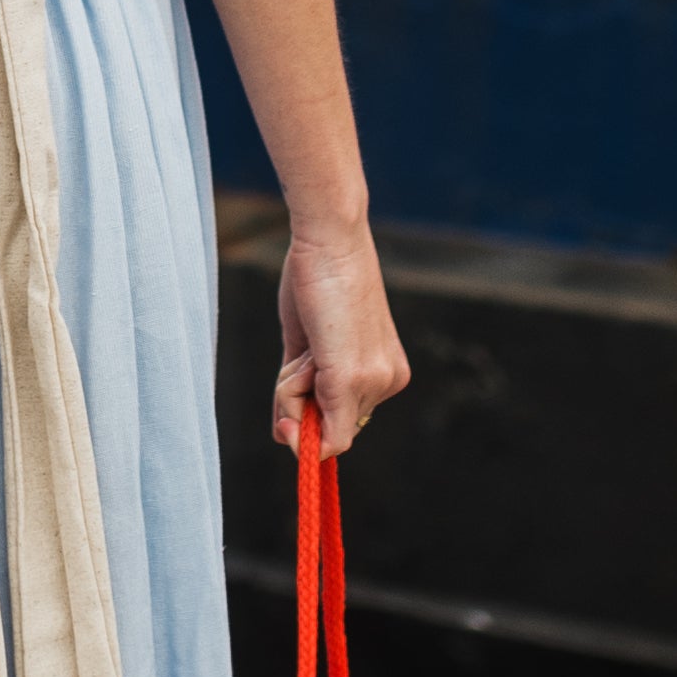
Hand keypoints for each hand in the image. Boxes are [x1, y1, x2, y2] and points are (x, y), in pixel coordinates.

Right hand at [273, 213, 406, 459]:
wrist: (330, 239)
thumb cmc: (318, 281)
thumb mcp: (309, 346)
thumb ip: (305, 391)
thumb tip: (287, 437)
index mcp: (386, 371)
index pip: (344, 420)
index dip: (312, 419)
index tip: (291, 403)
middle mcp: (389, 381)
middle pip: (331, 428)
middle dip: (299, 400)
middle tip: (300, 355)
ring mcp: (374, 382)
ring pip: (320, 429)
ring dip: (293, 392)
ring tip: (305, 346)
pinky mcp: (351, 378)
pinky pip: (323, 431)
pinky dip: (296, 403)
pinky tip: (305, 357)